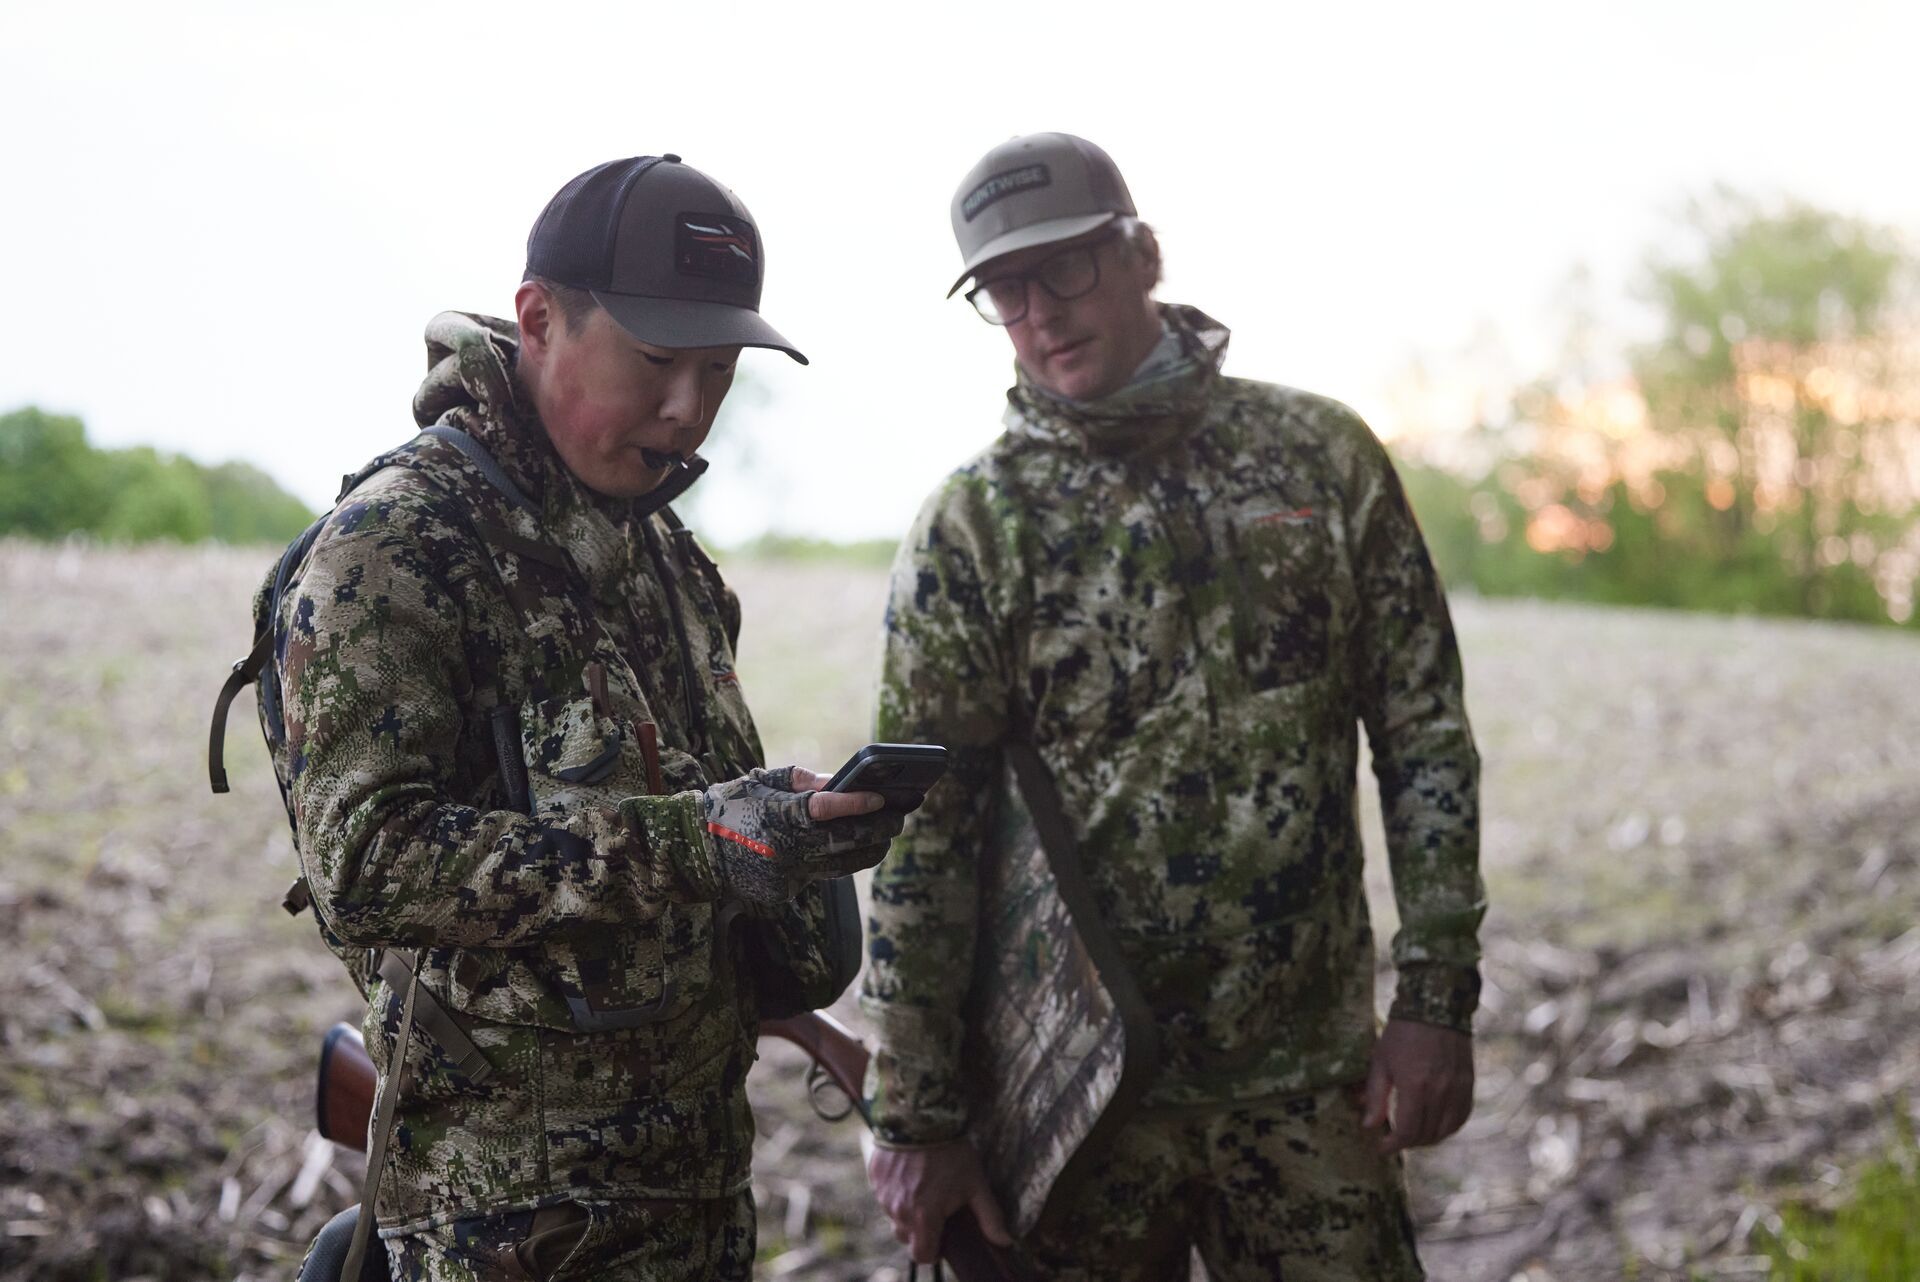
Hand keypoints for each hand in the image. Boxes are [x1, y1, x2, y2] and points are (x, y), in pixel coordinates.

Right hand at [700, 765, 903, 908]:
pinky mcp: (783, 892)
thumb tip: (842, 783)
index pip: (823, 811)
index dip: (856, 805)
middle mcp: (781, 849)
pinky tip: (848, 848)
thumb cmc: (731, 805)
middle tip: (899, 817)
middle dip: (876, 829)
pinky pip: (818, 875)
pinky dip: (833, 861)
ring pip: (839, 865)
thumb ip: (803, 781)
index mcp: (774, 816)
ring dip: (868, 849)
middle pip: (842, 842)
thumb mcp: (762, 780)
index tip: (882, 798)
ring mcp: (783, 875)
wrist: (694, 849)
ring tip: (885, 834)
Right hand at [867, 1137, 1012, 1266]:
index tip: (943, 1237)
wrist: (920, 1115)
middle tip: (936, 1209)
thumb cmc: (951, 1150)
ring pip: (894, 1215)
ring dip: (907, 1209)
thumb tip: (1005, 1241)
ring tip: (923, 1186)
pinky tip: (909, 1173)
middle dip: (920, 1230)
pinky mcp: (874, 1177)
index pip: (922, 1255)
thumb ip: (990, 1217)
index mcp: (924, 1217)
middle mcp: (899, 1210)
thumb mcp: (976, 1183)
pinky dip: (895, 1191)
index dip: (934, 1250)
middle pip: (906, 1237)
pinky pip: (883, 1195)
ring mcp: (883, 1194)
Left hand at [1359, 1018, 1474, 1154]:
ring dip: (1428, 1138)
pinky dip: (1448, 1128)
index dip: (1393, 1145)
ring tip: (1412, 1135)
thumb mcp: (1380, 1061)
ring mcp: (1458, 1089)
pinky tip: (1435, 1125)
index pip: (1408, 1131)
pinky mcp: (1469, 1084)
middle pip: (1427, 1134)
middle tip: (1394, 1140)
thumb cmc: (1402, 1033)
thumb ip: (1376, 1097)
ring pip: (1446, 1130)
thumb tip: (1368, 1126)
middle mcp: (1441, 1092)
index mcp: (1416, 1086)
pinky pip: (1461, 1117)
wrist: (1435, 1007)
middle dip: (1408, 1143)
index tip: (1381, 1147)